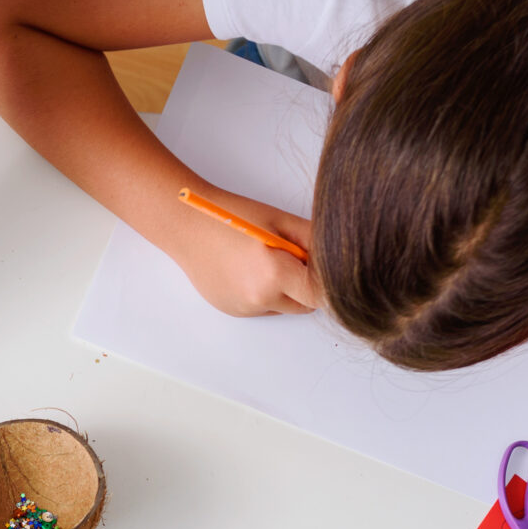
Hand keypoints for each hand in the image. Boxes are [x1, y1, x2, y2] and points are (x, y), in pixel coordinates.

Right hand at [166, 188, 318, 316]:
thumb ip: (316, 241)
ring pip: (283, 307)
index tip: (322, 265)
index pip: (322, 294)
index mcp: (275, 275)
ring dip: (285, 291)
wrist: (186, 225)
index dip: (326, 280)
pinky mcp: (233, 311)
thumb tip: (340, 256)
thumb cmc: (231, 217)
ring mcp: (244, 308)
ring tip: (263, 260)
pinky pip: (262, 307)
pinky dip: (263, 293)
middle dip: (307, 285)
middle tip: (291, 256)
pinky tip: (246, 269)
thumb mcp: (281, 221)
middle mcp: (260, 299)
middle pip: (306, 305)